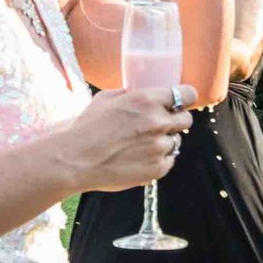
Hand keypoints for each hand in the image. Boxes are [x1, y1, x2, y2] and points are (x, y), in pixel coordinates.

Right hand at [61, 84, 195, 191]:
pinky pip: (169, 160)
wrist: (75, 160)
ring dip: (163, 141)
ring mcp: (159, 148)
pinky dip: (158, 159)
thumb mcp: (107, 98)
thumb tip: (144, 93)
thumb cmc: (87, 127)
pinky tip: (139, 158)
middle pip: (186, 119)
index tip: (181, 102)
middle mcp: (158, 123)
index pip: (187, 94)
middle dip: (175, 120)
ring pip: (176, 141)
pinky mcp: (157, 169)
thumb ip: (131, 94)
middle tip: (159, 125)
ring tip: (140, 145)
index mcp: (147, 100)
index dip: (185, 98)